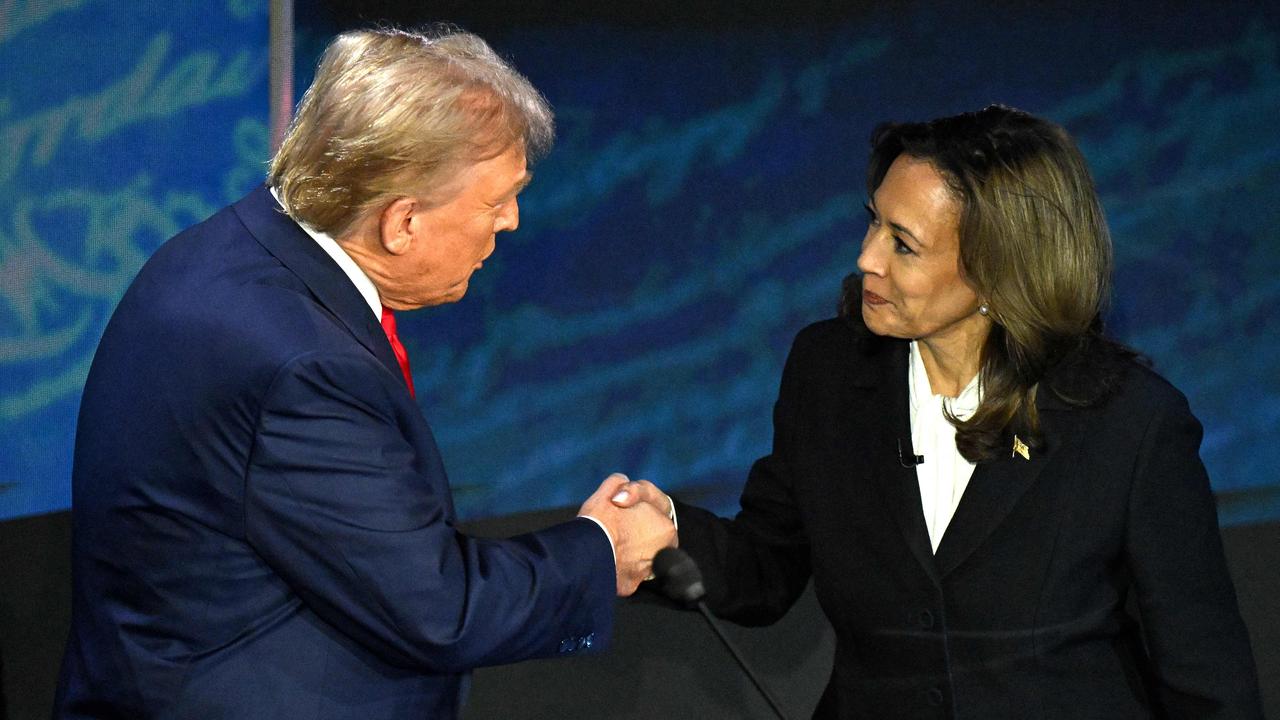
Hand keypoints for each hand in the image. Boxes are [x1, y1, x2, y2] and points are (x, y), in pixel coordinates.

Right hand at [579, 473, 675, 595]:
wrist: (586, 555)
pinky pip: (625, 575)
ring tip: (609, 545)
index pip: (653, 517)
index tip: (619, 513)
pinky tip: (605, 561)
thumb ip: (621, 484)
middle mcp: (664, 552)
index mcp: (665, 527)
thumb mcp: (609, 491)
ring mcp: (648, 571)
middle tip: (614, 530)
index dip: (635, 512)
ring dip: (627, 553)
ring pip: (638, 558)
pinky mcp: (632, 586)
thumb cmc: (601, 521)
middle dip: (634, 534)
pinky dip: (617, 570)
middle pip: (648, 539)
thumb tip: (622, 483)